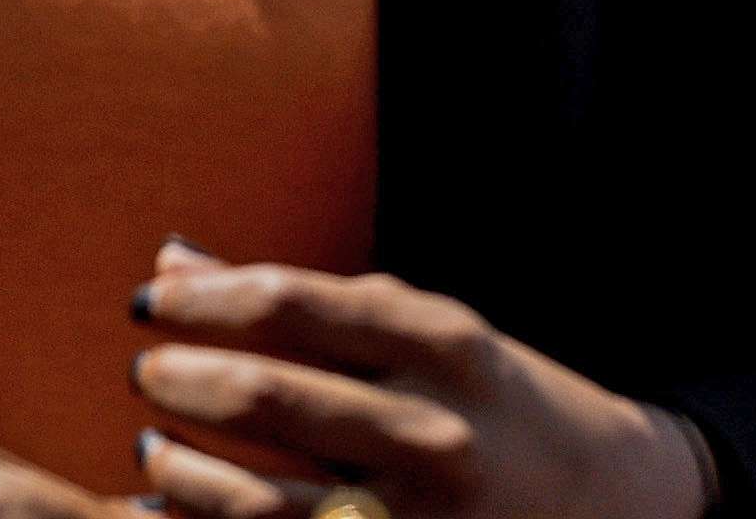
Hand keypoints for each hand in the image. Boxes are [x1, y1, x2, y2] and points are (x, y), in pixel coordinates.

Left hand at [128, 244, 712, 518]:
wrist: (611, 501)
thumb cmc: (491, 398)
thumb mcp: (423, 329)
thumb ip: (304, 300)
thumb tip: (172, 261)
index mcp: (441, 341)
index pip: (290, 301)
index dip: (201, 301)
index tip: (149, 303)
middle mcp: (435, 426)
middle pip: (267, 394)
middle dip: (180, 378)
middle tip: (144, 371)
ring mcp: (420, 514)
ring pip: (260, 499)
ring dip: (179, 471)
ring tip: (150, 450)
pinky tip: (167, 517)